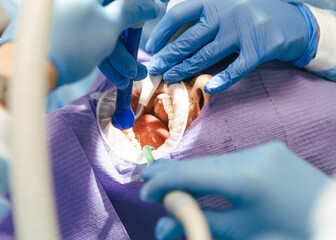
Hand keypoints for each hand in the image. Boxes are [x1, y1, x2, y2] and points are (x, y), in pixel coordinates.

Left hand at [0, 0, 158, 87]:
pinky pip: (88, 40)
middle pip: (112, 15)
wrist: (30, 67)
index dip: (140, 7)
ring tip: (130, 78)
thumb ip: (132, 11)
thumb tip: (152, 5)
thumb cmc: (71, 41)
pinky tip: (115, 75)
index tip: (153, 17)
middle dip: (129, 44)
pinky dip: (102, 57)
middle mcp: (78, 2)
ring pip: (101, 31)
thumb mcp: (109, 25)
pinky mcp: (62, 32)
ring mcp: (68, 15)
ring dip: (118, 56)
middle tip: (141, 61)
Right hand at [140, 142, 332, 239]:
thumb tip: (162, 226)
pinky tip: (201, 178)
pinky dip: (213, 171)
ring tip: (170, 181)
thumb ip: (200, 224)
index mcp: (249, 178)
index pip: (193, 174)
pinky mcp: (272, 150)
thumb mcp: (242, 234)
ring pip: (216, 161)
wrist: (333, 222)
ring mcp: (266, 149)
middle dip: (173, 174)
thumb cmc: (288, 235)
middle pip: (202, 164)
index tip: (144, 193)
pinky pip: (232, 161)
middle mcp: (256, 154)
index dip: (164, 182)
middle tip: (147, 178)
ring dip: (193, 172)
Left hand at [146, 0, 317, 93]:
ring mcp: (244, 30)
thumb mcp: (226, 6)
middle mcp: (227, 12)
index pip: (179, 13)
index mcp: (215, 0)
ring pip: (207, 55)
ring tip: (170, 77)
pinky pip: (236, 68)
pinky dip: (222, 80)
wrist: (293, 20)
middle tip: (153, 68)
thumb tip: (171, 37)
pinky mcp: (260, 48)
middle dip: (167, 56)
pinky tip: (208, 89)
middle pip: (189, 39)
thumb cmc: (251, 15)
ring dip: (185, 69)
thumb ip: (203, 16)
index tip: (151, 47)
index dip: (162, 31)